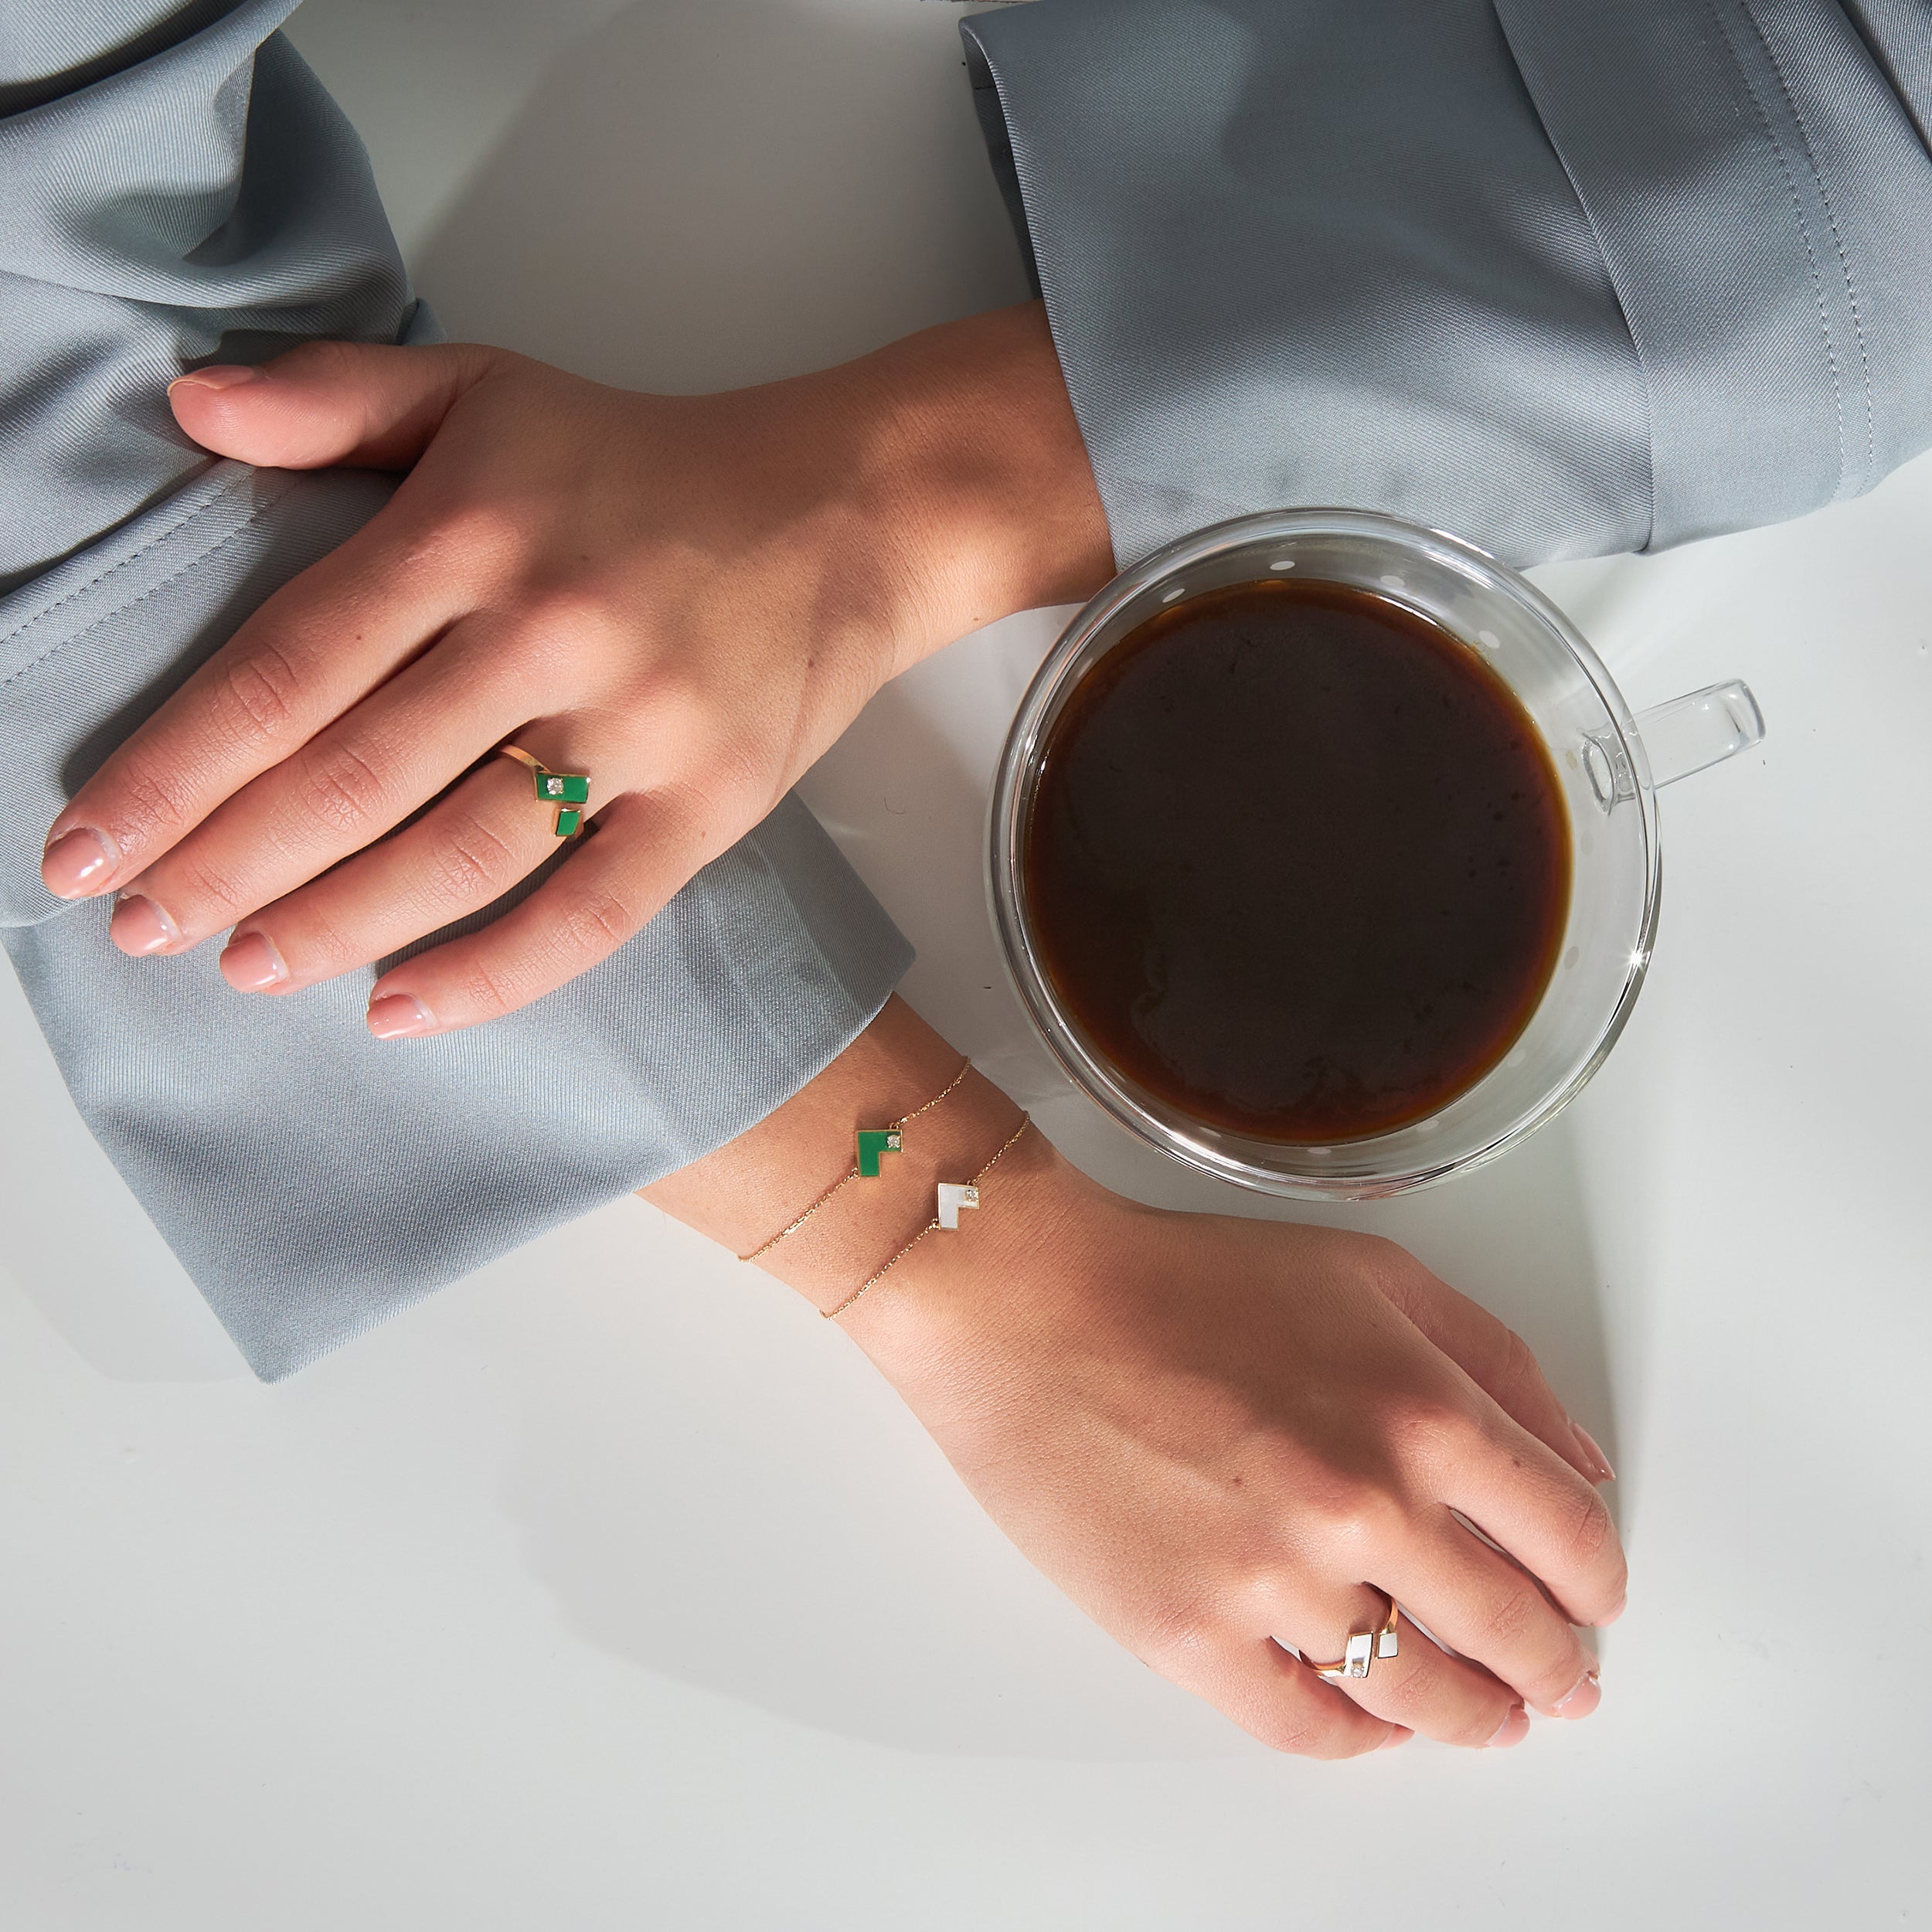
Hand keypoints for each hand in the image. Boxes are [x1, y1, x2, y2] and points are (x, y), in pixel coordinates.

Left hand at [38, 308, 1107, 1035]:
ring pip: (458, 854)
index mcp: (471, 529)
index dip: (177, 767)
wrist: (847, 510)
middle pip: (353, 776)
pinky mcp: (710, 802)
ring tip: (246, 968)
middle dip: (229, 866)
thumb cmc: (647, 461)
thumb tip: (187, 407)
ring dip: (336, 924)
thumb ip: (335, 398)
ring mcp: (637, 727)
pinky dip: (495, 973)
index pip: (288, 667)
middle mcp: (547, 630)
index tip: (91, 845)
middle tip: (144, 929)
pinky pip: (593, 912)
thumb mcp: (485, 390)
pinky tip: (402, 1010)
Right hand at [647, 1000, 1621, 1755]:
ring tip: (1483, 1720)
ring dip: (1471, 1719)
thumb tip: (1574, 1460)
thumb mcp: (1370, 1274)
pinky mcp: (1190, 1636)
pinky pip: (1307, 1726)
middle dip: (1553, 1672)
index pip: (1571, 1541)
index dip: (1595, 1586)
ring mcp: (1277, 1583)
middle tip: (1559, 1685)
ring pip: (1419, 1698)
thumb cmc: (1182, 1277)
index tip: (1590, 1601)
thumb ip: (1496, 1361)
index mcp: (1423, 1412)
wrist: (1028, 1301)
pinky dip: (1357, 1737)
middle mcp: (1367, 1508)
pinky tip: (1372, 1721)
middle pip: (1514, 1636)